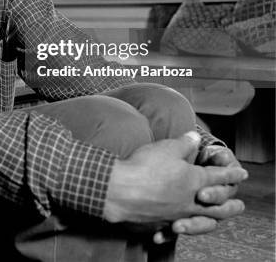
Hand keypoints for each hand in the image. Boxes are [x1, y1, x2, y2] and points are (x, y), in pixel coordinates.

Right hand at [104, 131, 247, 226]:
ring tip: (217, 220)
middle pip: (217, 204)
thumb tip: (195, 137)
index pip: (219, 176)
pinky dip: (182, 227)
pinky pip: (178, 227)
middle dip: (229, 203)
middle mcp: (190, 200)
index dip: (231, 173)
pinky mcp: (162, 221)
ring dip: (213, 218)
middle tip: (239, 204)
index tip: (242, 174)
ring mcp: (177, 213)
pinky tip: (178, 227)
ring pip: (202, 218)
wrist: (122, 190)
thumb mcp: (167, 148)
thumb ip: (184, 143)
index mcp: (195, 180)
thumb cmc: (145, 167)